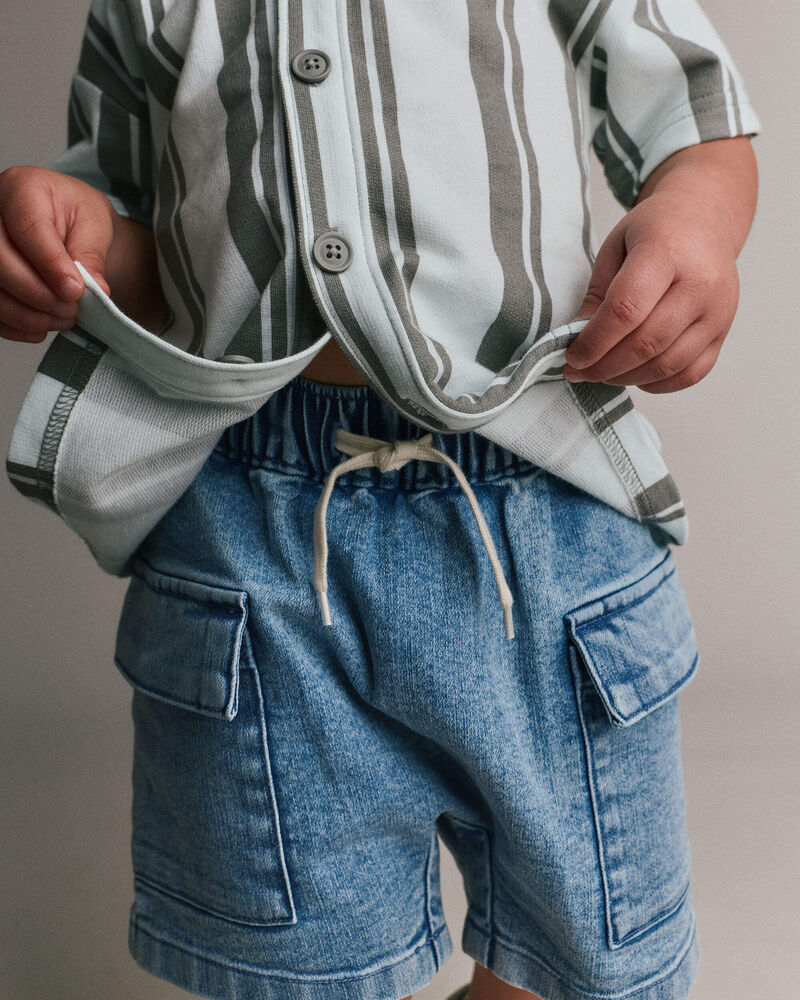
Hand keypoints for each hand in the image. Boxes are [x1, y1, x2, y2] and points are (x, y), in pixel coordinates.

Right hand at [0, 165, 113, 343]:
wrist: (67, 225)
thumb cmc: (78, 217)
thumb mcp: (94, 225)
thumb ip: (91, 255)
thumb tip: (96, 290)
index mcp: (22, 188)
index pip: (27, 228)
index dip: (50, 264)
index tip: (75, 291)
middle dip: (37, 293)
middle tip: (72, 309)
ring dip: (27, 313)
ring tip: (64, 319)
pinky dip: (15, 325)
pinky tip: (41, 328)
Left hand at [563, 187, 740, 393]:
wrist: (704, 220)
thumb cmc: (656, 231)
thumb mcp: (615, 247)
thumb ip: (597, 294)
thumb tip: (579, 341)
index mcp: (667, 252)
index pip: (626, 310)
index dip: (595, 341)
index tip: (572, 358)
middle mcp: (701, 283)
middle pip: (647, 343)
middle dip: (605, 366)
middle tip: (580, 371)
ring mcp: (718, 311)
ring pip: (668, 364)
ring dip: (627, 378)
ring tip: (602, 374)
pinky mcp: (724, 332)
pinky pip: (691, 374)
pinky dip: (658, 384)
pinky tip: (635, 375)